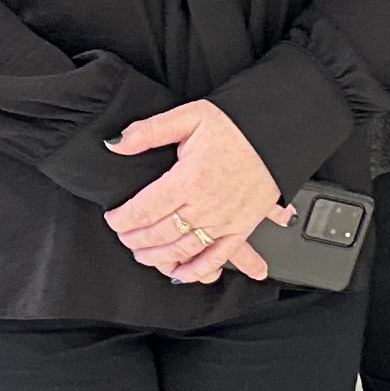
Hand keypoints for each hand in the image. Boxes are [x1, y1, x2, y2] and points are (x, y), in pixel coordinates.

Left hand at [103, 100, 286, 284]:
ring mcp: (225, 220)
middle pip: (160, 233)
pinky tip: (180, 273)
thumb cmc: (236, 125)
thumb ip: (150, 131)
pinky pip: (217, 258)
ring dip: (158, 257)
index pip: (144, 209)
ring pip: (183, 250)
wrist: (277, 134)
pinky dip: (197, 271)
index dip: (123, 219)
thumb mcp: (189, 117)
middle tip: (123, 236)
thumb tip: (116, 143)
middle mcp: (206, 205)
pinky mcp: (242, 228)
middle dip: (135, 239)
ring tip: (142, 254)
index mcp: (189, 179)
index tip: (112, 219)